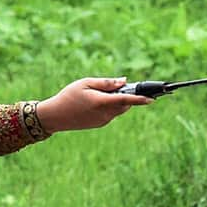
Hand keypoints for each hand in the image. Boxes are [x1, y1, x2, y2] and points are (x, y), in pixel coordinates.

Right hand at [36, 77, 151, 133]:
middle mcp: (105, 114)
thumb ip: (106, 83)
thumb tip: (124, 81)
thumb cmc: (69, 96)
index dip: (140, 99)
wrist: (55, 116)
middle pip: (124, 104)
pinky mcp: (100, 124)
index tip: (152, 99)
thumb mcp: (86, 83)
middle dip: (126, 95)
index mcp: (101, 102)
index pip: (126, 99)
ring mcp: (103, 121)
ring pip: (118, 109)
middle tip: (117, 86)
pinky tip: (94, 102)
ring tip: (99, 94)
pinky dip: (110, 106)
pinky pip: (111, 114)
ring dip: (117, 101)